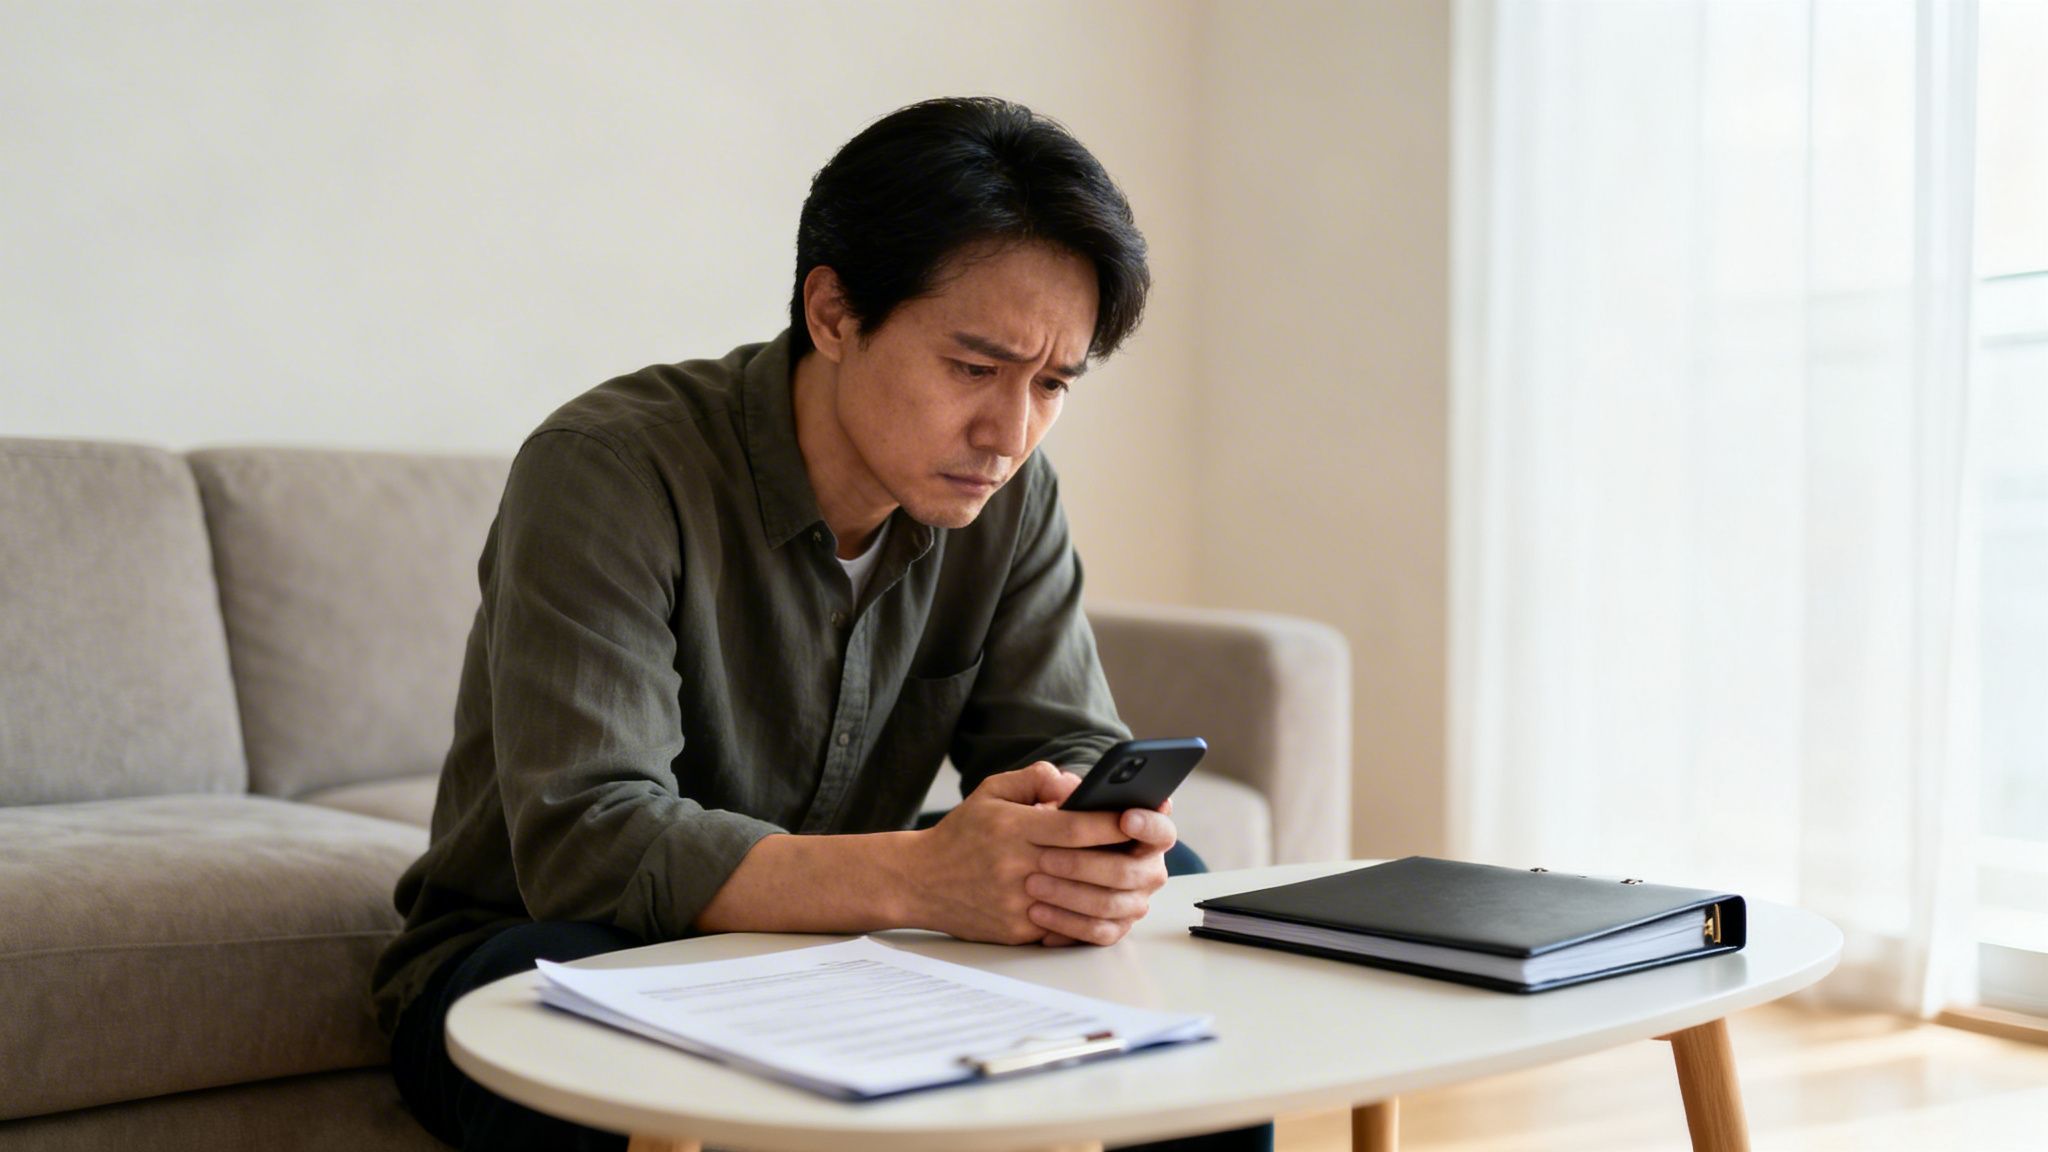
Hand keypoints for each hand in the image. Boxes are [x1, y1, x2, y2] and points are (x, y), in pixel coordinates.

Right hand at [906, 761, 1173, 947]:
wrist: (919, 880)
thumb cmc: (961, 833)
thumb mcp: (991, 791)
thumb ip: (1035, 779)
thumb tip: (1076, 785)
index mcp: (1011, 828)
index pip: (1073, 827)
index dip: (1110, 823)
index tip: (1135, 817)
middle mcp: (1015, 866)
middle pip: (1083, 865)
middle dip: (1121, 857)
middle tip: (1146, 851)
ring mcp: (1015, 902)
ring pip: (1080, 902)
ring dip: (1112, 892)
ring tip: (1134, 879)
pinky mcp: (1015, 930)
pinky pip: (1064, 927)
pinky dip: (1089, 918)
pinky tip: (1107, 906)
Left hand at [1027, 795, 1174, 947]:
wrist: (1015, 867)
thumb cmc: (1028, 825)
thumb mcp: (1023, 795)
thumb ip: (1041, 780)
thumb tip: (1061, 784)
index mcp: (1141, 829)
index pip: (1161, 828)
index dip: (1148, 824)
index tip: (1124, 818)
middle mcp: (1147, 866)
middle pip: (1129, 871)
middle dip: (1085, 865)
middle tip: (1045, 858)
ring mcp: (1134, 900)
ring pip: (1110, 904)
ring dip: (1069, 894)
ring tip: (1033, 884)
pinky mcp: (1115, 927)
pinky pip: (1097, 932)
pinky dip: (1066, 924)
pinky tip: (1037, 912)